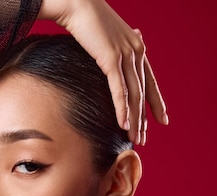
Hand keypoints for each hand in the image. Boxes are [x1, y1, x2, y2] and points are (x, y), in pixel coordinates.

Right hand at [38, 0, 167, 144]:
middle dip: (144, 119)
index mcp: (137, 48)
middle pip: (143, 92)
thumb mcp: (107, 39)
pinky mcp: (111, 58)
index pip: (150, 81)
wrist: (77, 4)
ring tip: (134, 138)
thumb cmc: (87, 22)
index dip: (156, 102)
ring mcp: (125, 55)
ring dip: (134, 119)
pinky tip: (123, 123)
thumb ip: (114, 52)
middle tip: (144, 139)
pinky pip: (119, 89)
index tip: (162, 120)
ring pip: (134, 94)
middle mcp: (136, 51)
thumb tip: (112, 61)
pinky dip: (122, 108)